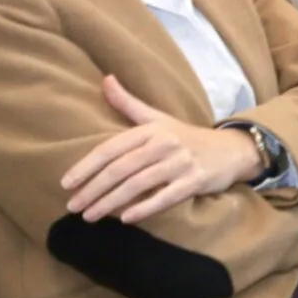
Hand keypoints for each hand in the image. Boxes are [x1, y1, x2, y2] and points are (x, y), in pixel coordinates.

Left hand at [61, 76, 262, 223]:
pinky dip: (145, 208)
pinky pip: (165, 197)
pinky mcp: (195, 181)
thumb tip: (105, 79)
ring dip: (111, 202)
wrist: (230, 150)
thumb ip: (128, 103)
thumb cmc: (186, 137)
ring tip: (90, 216)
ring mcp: (180, 163)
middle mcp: (164, 144)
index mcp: (151, 129)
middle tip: (73, 206)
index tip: (66, 184)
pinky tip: (126, 219)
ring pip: (138, 184)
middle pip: (121, 169)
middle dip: (93, 189)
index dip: (86, 166)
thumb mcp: (158, 118)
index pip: (111, 148)